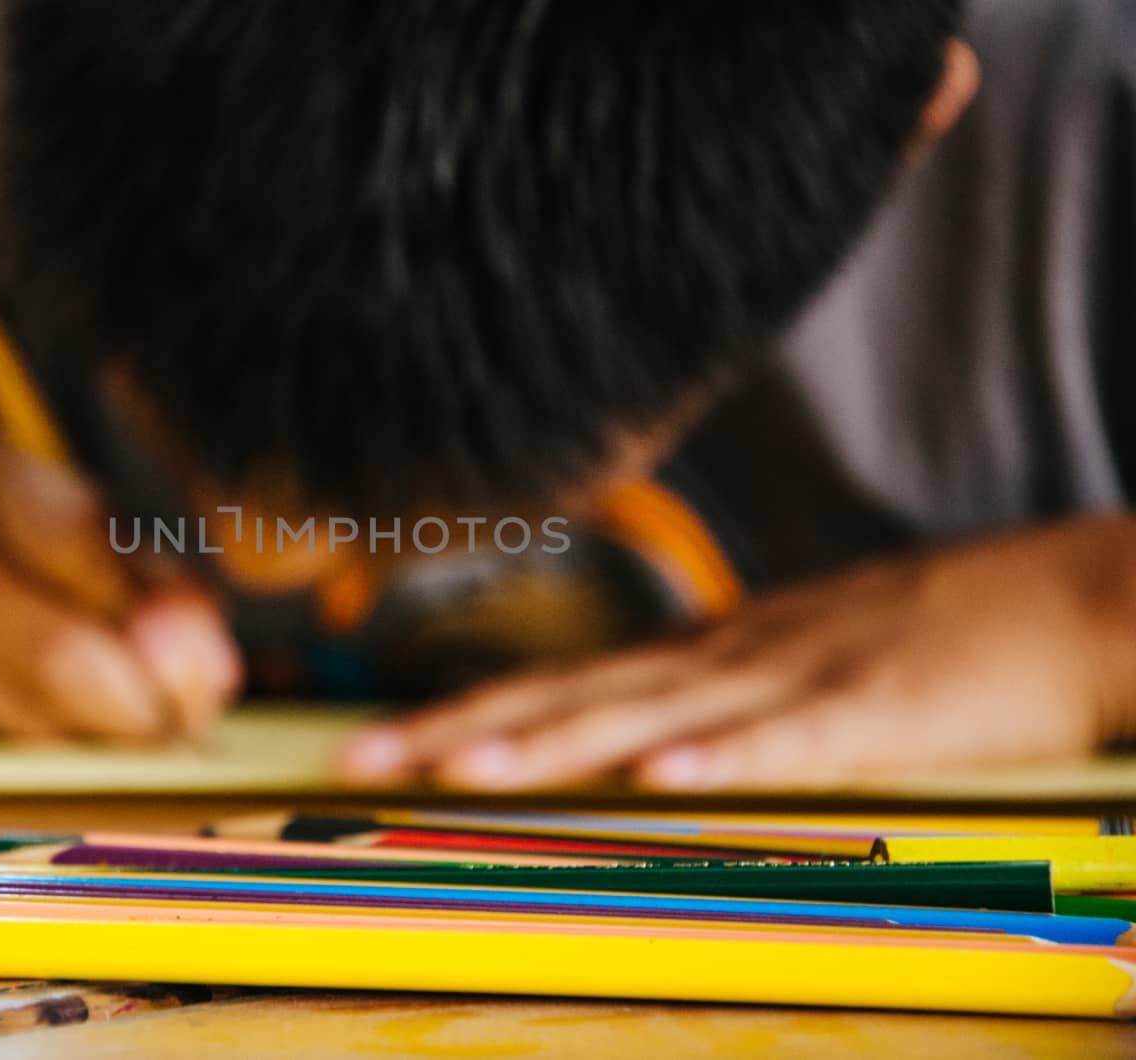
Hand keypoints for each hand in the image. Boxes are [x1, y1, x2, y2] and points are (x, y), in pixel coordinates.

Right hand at [0, 422, 240, 738]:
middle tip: (180, 730)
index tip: (209, 679)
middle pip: (52, 654)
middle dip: (137, 708)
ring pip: (20, 721)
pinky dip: (31, 758)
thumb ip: (144, 583)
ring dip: (90, 741)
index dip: (158, 627)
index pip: (84, 552)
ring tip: (117, 728)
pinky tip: (42, 736)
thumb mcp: (56, 525)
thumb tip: (207, 673)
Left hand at [338, 517, 1135, 789]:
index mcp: (704, 656)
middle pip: (572, 700)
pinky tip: (662, 782)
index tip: (368, 744)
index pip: (558, 688)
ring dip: (554, 746)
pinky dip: (723, 762)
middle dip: (459, 735)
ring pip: (652, 718)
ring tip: (461, 773)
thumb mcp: (796, 662)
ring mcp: (797, 678)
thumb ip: (713, 695)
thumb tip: (632, 731)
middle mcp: (726, 660)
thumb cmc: (929, 639)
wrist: (1068, 599)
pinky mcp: (877, 711)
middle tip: (355, 766)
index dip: (459, 715)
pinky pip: (790, 745)